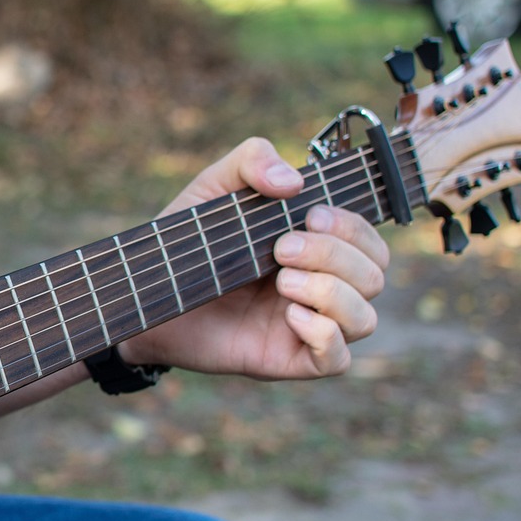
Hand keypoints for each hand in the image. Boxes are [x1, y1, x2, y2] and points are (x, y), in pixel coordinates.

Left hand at [118, 137, 388, 379]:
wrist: (145, 292)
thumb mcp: (213, 187)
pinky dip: (324, 334)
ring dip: (333, 293)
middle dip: (336, 255)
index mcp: (315, 248)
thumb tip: (294, 180)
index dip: (353, 227)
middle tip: (280, 248)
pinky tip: (289, 315)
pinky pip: (338, 359)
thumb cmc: (185, 241)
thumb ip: (252, 160)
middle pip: (375, 275)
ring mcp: (306, 326)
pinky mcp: (287, 360)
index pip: (370, 241)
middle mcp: (320, 287)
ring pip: (365, 318)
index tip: (309, 215)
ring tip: (281, 281)